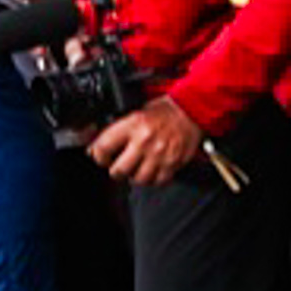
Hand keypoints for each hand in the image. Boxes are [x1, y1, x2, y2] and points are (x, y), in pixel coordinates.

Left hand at [86, 99, 207, 186]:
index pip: (103, 147)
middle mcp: (144, 141)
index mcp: (133, 124)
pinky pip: (157, 181)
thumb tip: (99, 143)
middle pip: (118, 170)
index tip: (100, 157)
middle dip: (115, 170)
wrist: (192, 110)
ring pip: (138, 179)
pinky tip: (151, 171)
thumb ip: (119, 129)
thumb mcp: (137, 111)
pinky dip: (152, 179)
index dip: (98, 155)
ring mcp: (159, 154)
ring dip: (134, 176)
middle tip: (118, 166)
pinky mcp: (172, 163)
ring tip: (136, 169)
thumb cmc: (166, 109)